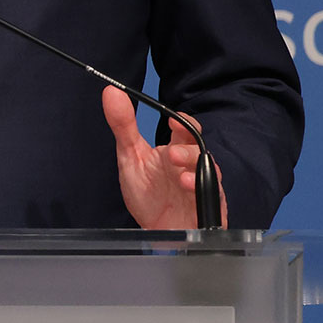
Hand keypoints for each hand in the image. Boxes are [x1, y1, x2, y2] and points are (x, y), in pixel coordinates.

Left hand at [103, 88, 214, 230]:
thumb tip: (111, 92)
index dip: (183, 122)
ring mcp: (201, 184)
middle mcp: (190, 165)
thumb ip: (123, 126)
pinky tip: (186, 186)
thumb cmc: (147, 195)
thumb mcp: (130, 157)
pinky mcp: (209, 204)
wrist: (156, 231)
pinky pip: (212, 194)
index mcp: (174, 150)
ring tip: (178, 172)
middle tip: (172, 153)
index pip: (185, 129)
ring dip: (193, 168)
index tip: (171, 119)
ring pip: (208, 169)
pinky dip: (199, 189)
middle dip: (189, 149)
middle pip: (199, 148)